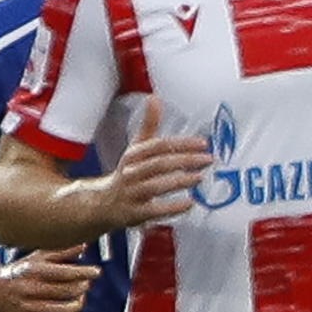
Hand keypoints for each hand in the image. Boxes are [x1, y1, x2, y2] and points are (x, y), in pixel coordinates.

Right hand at [0, 248, 97, 311]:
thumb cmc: (21, 272)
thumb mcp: (38, 257)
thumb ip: (61, 251)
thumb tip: (84, 244)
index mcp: (33, 271)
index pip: (64, 272)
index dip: (84, 272)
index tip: (97, 272)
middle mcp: (30, 289)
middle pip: (67, 291)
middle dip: (82, 287)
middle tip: (86, 284)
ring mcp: (29, 307)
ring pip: (63, 310)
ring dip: (78, 304)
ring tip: (80, 298)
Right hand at [99, 102, 213, 226]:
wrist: (103, 204)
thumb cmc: (128, 173)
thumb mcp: (136, 148)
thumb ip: (149, 125)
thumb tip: (155, 98)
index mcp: (133, 155)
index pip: (158, 146)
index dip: (181, 144)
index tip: (203, 143)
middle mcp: (130, 173)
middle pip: (158, 164)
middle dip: (185, 160)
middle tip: (208, 159)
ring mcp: (131, 193)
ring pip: (155, 186)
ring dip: (179, 181)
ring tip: (200, 177)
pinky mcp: (134, 213)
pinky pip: (154, 210)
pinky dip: (172, 207)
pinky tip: (190, 203)